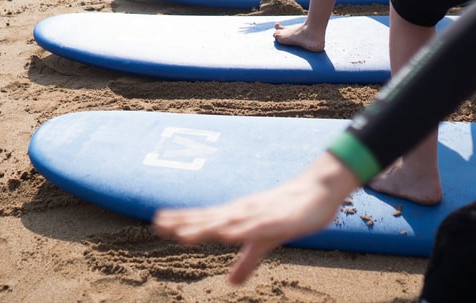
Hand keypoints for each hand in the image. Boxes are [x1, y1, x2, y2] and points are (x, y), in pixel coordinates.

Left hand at [153, 154, 359, 284]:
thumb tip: (231, 282)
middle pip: (210, 219)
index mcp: (238, 217)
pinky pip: (258, 228)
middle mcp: (244, 213)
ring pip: (229, 222)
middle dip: (185, 223)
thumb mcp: (264, 243)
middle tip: (158, 224)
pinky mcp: (279, 220)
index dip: (182, 221)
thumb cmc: (288, 214)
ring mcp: (260, 215)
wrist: (317, 192)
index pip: (205, 219)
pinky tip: (228, 234)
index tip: (157, 222)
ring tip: (184, 234)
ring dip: (207, 227)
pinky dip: (241, 230)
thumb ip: (246, 261)